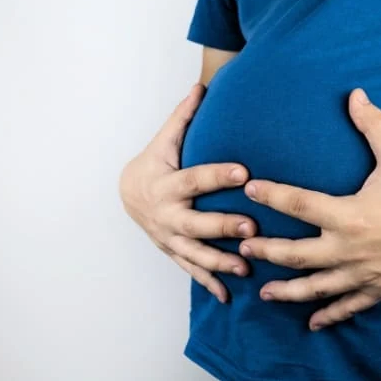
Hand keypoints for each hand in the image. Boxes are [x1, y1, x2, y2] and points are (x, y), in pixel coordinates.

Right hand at [119, 84, 257, 302]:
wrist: (128, 193)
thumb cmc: (155, 163)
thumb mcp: (165, 140)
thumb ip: (184, 117)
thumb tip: (201, 85)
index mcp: (166, 183)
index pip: (195, 178)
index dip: (218, 175)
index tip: (244, 172)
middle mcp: (166, 214)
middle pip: (194, 223)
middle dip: (221, 226)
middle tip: (251, 227)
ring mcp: (168, 237)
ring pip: (194, 252)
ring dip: (219, 261)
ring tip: (246, 267)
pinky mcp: (173, 251)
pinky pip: (191, 269)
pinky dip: (208, 283)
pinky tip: (227, 295)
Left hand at [238, 88, 380, 329]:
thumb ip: (373, 123)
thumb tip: (354, 93)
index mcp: (351, 214)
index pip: (300, 204)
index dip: (272, 195)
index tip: (249, 188)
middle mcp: (352, 249)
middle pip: (297, 254)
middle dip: (267, 250)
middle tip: (243, 245)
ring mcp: (365, 273)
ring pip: (317, 288)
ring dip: (287, 290)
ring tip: (263, 292)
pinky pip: (349, 306)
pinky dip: (329, 315)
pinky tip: (312, 324)